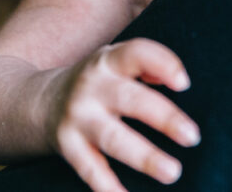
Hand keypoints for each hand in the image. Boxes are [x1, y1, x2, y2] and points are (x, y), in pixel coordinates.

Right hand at [49, 39, 200, 190]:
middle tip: (193, 136)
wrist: (38, 102)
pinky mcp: (69, 148)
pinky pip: (91, 170)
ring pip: (113, 139)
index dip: (163, 65)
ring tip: (172, 172)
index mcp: (108, 61)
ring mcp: (78, 119)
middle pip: (131, 100)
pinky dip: (109, 187)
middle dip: (164, 118)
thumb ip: (146, 63)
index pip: (137, 53)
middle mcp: (91, 88)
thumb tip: (179, 80)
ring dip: (144, 157)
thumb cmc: (97, 82)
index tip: (185, 84)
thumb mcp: (114, 60)